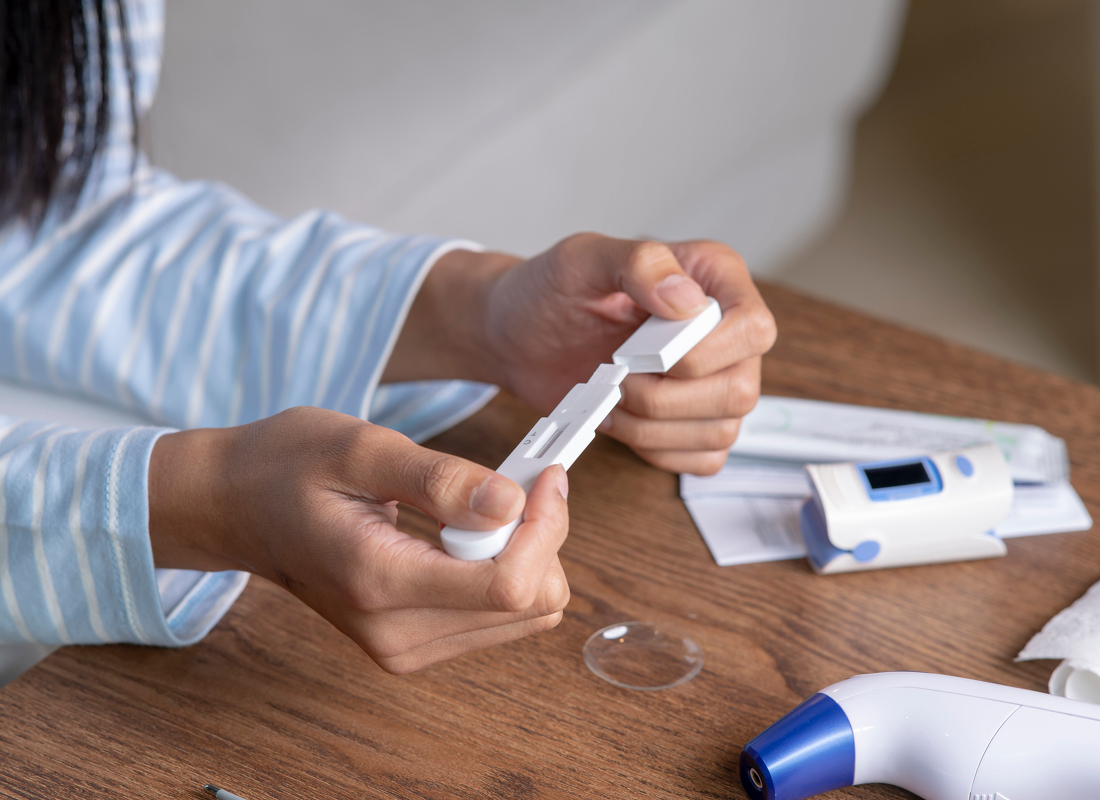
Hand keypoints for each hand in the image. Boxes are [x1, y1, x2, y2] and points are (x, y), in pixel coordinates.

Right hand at [148, 407, 569, 673]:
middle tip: (513, 482)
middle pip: (530, 605)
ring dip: (526, 552)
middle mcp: (396, 634)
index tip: (542, 475)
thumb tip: (512, 503)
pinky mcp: (414, 644)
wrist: (237, 508)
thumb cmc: (288, 467)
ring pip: (525, 615)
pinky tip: (471, 531)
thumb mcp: (360, 448)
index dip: (545, 527)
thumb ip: (438, 480)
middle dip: (540, 536)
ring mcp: (405, 648)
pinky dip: (504, 569)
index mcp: (380, 581)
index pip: (509, 586)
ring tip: (482, 503)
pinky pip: (498, 616)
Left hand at [387, 235, 776, 474]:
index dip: (707, 353)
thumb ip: (639, 263)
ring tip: (612, 398)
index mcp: (713, 278)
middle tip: (618, 377)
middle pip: (740, 389)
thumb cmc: (549, 292)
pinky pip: (703, 458)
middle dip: (668, 397)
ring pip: (722, 429)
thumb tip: (687, 299)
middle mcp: (724, 331)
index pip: (753, 327)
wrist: (517, 336)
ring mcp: (713, 382)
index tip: (647, 353)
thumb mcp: (582, 259)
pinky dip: (657, 449)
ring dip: (655, 427)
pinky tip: (622, 422)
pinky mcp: (692, 423)